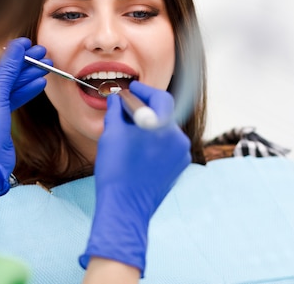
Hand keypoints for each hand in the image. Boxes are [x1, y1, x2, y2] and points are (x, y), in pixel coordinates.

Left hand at [0, 38, 47, 195]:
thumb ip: (7, 69)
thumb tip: (16, 46)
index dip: (9, 52)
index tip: (27, 44)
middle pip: (1, 72)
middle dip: (23, 63)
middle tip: (42, 53)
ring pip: (9, 85)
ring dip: (28, 75)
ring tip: (46, 66)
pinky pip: (12, 98)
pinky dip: (26, 91)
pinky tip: (40, 83)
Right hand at [80, 81, 190, 274]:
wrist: (125, 206)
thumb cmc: (117, 169)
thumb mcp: (112, 132)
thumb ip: (117, 109)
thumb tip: (118, 99)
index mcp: (164, 126)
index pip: (160, 97)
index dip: (144, 90)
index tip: (132, 88)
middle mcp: (179, 138)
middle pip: (163, 114)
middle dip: (144, 109)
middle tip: (126, 108)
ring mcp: (181, 155)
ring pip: (165, 131)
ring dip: (148, 127)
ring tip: (128, 131)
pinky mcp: (178, 168)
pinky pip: (167, 147)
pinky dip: (154, 143)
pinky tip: (137, 149)